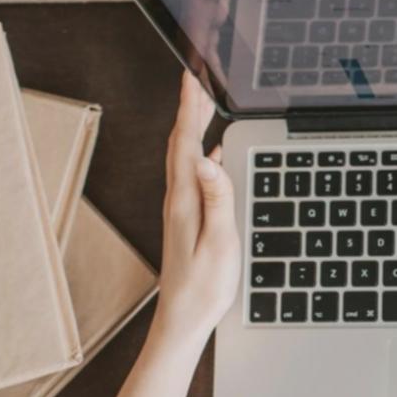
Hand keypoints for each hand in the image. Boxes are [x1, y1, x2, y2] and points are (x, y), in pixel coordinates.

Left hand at [152, 72, 240, 348]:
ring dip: (193, 126)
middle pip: (181, 142)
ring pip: (184, 155)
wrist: (182, 320)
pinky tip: (212, 151)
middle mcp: (178, 199)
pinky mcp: (187, 218)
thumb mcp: (219, 243)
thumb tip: (209, 157)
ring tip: (204, 104)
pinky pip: (192, 173)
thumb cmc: (203, 287)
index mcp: (185, 200)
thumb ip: (217, 199)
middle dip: (190, 107)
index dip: (190, 106)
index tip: (192, 75)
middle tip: (198, 77)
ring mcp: (181, 208)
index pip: (185, 142)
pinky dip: (200, 150)